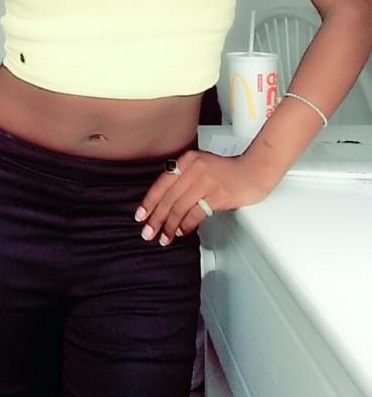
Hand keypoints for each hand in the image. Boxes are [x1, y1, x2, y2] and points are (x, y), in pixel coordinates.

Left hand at [134, 150, 269, 244]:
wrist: (255, 171)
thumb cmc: (230, 172)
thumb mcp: (202, 166)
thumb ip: (185, 178)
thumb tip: (166, 202)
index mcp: (188, 160)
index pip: (162, 183)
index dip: (149, 202)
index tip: (141, 215)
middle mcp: (195, 168)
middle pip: (169, 197)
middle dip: (156, 218)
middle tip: (148, 233)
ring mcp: (207, 181)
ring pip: (180, 207)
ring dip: (170, 226)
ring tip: (164, 237)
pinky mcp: (218, 195)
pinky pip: (196, 213)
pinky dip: (186, 225)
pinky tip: (182, 232)